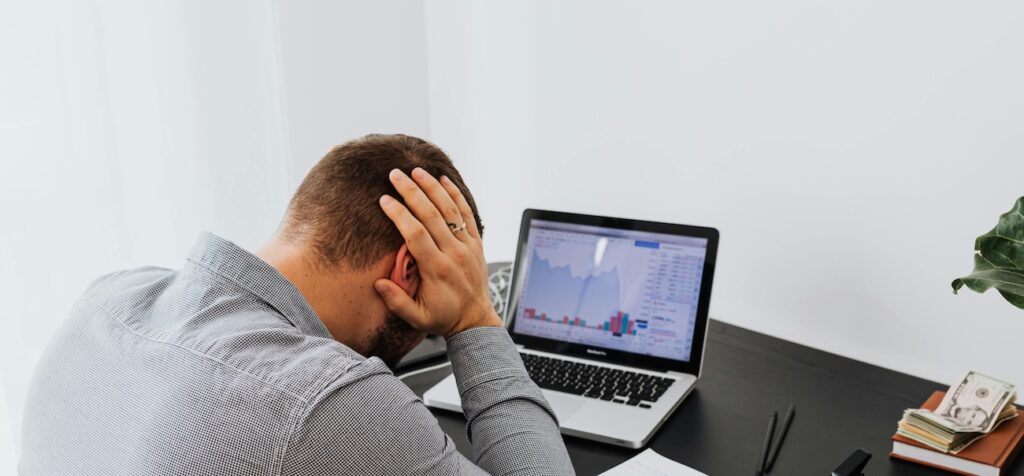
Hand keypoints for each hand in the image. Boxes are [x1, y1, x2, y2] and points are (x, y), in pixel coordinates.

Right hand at [374, 168, 501, 337]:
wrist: (475, 320)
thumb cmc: (444, 318)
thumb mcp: (417, 318)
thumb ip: (396, 302)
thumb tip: (378, 283)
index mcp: (437, 270)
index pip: (416, 234)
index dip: (400, 214)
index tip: (384, 200)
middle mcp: (454, 253)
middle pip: (431, 215)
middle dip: (411, 192)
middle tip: (395, 174)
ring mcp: (467, 246)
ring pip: (450, 210)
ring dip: (432, 187)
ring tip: (416, 170)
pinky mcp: (476, 242)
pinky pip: (467, 213)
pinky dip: (456, 194)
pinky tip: (444, 180)